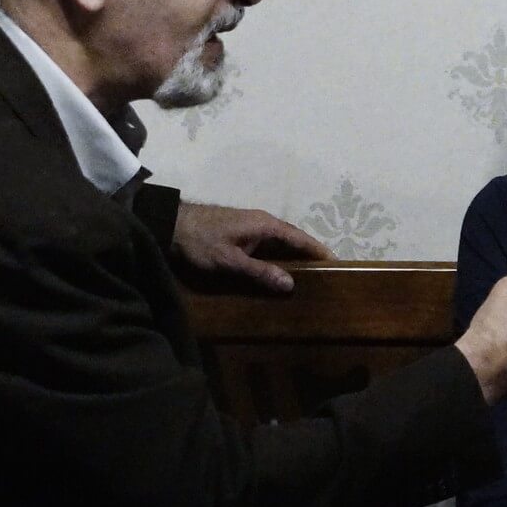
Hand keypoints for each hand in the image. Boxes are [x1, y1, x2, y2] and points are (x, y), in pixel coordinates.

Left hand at [171, 202, 332, 292]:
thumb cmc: (201, 241)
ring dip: (295, 256)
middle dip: (310, 254)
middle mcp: (264, 222)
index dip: (319, 251)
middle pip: (294, 239)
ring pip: (282, 242)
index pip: (301, 238)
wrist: (170, 224)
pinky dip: (280, 256)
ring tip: (308, 275)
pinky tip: (280, 269)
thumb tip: (291, 284)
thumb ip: (260, 272)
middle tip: (326, 274)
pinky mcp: (243, 232)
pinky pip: (270, 244)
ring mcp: (252, 226)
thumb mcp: (230, 260)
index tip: (337, 263)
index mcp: (266, 225)